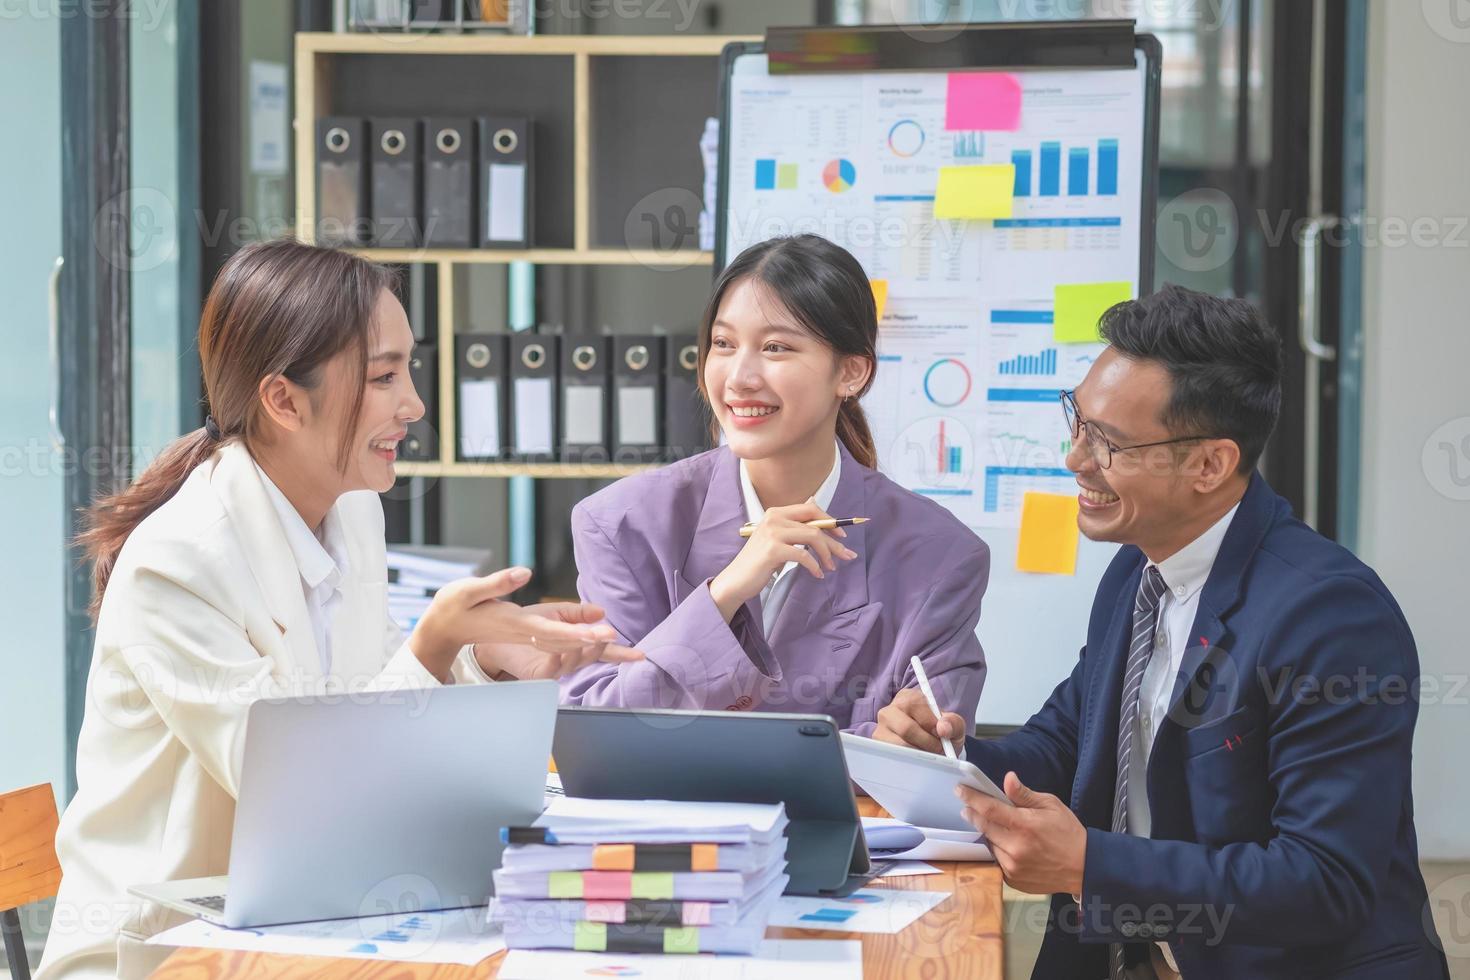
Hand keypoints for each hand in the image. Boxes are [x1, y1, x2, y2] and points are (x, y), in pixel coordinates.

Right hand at [409, 568, 629, 680]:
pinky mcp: (527, 635)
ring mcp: (525, 637)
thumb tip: (524, 572)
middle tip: (619, 638)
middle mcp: (523, 634)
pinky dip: (580, 643)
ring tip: (621, 645)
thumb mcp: (470, 590)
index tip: (599, 633)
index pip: (549, 631)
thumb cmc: (454, 606)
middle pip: (563, 641)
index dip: (576, 633)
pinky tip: (598, 643)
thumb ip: (497, 582)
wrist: (443, 628)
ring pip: (564, 645)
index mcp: (513, 623)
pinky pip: (558, 643)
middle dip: (591, 641)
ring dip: (591, 646)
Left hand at [475, 600, 643, 680]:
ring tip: (584, 635)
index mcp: (577, 644)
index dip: (622, 653)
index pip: (604, 650)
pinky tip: (550, 644)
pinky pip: (551, 667)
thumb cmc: (529, 623)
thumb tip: (602, 612)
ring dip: (578, 648)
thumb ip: (579, 613)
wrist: (498, 637)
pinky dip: (553, 655)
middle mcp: (570, 659)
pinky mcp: (540, 673)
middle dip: (602, 647)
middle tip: (611, 636)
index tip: (641, 655)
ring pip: (574, 660)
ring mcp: (556, 668)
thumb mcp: (557, 613)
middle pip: (593, 656)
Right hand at [708, 498, 857, 620]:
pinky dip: (814, 566)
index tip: (842, 536)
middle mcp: (774, 518)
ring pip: (813, 537)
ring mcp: (773, 533)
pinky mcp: (773, 550)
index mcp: (776, 512)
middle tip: (848, 555)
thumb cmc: (759, 561)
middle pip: (815, 524)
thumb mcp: (777, 539)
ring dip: (827, 554)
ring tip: (831, 567)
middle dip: (835, 541)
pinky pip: (804, 555)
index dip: (830, 520)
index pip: (810, 509)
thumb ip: (794, 525)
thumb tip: (814, 503)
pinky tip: (817, 574)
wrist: (737, 580)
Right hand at [874, 687, 966, 755]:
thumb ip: (953, 722)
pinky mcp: (878, 746)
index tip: (942, 735)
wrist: (936, 748)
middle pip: (906, 728)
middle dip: (927, 742)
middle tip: (938, 749)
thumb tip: (943, 728)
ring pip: (900, 745)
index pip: (915, 706)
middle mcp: (890, 710)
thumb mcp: (954, 725)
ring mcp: (881, 729)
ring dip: (919, 753)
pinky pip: (894, 756)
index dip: (931, 723)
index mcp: (908, 698)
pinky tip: (917, 758)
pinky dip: (910, 760)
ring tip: (929, 753)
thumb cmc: (942, 732)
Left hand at [956, 772, 1085, 895]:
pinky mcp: (1012, 880)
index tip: (960, 790)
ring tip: (996, 826)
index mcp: (1024, 825)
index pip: (989, 808)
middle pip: (983, 826)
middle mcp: (1016, 847)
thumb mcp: (1051, 805)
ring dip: (987, 833)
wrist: (1083, 868)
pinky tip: (1006, 844)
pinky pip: (996, 860)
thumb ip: (1024, 794)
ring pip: (988, 844)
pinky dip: (997, 850)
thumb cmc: (1068, 833)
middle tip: (968, 807)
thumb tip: (1008, 779)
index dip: (971, 798)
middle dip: (973, 814)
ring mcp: (1013, 866)